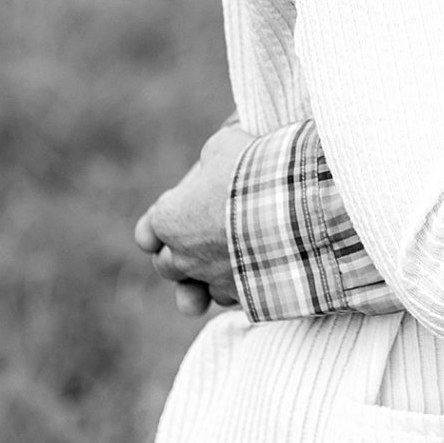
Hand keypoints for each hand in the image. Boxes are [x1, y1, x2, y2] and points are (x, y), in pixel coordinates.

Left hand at [134, 118, 250, 315]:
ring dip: (210, 276)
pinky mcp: (245, 297)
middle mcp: (183, 258)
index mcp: (169, 220)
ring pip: (201, 289)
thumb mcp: (224, 146)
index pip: (146, 234)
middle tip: (208, 233)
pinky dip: (242, 286)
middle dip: (182, 253)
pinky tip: (259, 269)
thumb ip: (211, 160)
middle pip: (167, 265)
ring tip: (233, 259)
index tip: (183, 212)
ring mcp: (213, 281)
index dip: (162, 224)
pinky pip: (234, 297)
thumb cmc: (254, 170)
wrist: (297, 206)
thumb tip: (217, 164)